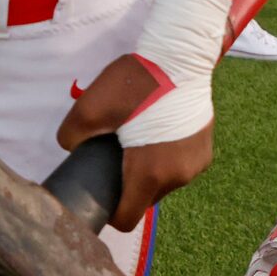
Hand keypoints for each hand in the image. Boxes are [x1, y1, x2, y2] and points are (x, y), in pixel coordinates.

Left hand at [56, 54, 214, 230]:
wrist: (181, 56)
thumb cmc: (135, 83)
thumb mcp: (89, 108)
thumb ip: (71, 137)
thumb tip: (72, 150)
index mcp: (149, 173)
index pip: (127, 219)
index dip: (109, 211)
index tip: (100, 190)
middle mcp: (178, 177)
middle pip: (144, 199)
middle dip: (128, 184)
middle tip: (115, 153)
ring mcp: (196, 165)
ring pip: (163, 182)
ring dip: (148, 170)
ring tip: (136, 139)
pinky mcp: (206, 151)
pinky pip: (179, 167)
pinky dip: (166, 158)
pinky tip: (157, 133)